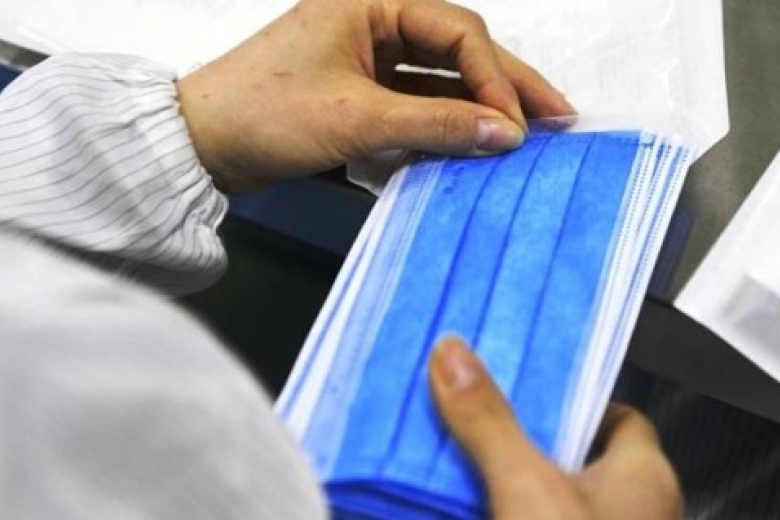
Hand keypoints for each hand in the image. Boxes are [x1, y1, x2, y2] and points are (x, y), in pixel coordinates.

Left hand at [176, 0, 573, 192]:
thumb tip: (505, 134)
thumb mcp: (356, 118)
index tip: (520, 125)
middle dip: (506, 86)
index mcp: (371, 2)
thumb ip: (436, 125)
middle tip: (558, 115)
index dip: (496, 80)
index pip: (458, 33)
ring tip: (528, 134)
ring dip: (480, 110)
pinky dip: (445, 127)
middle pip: (458, 51)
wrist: (202, 145)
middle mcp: (374, 22)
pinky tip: (476, 145)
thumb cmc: (262, 114)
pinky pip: (416, 106)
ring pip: (440, 82)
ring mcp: (368, 60)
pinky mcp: (360, 94)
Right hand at [428, 336, 682, 519]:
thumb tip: (452, 355)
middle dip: (527, 435)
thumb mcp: (528, 486)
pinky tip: (466, 502)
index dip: (576, 397)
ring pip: (551, 492)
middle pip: (577, 453)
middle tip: (479, 411)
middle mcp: (633, 510)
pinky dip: (503, 506)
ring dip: (510, 475)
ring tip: (462, 453)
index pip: (619, 416)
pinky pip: (532, 514)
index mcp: (644, 477)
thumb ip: (489, 421)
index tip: (530, 384)